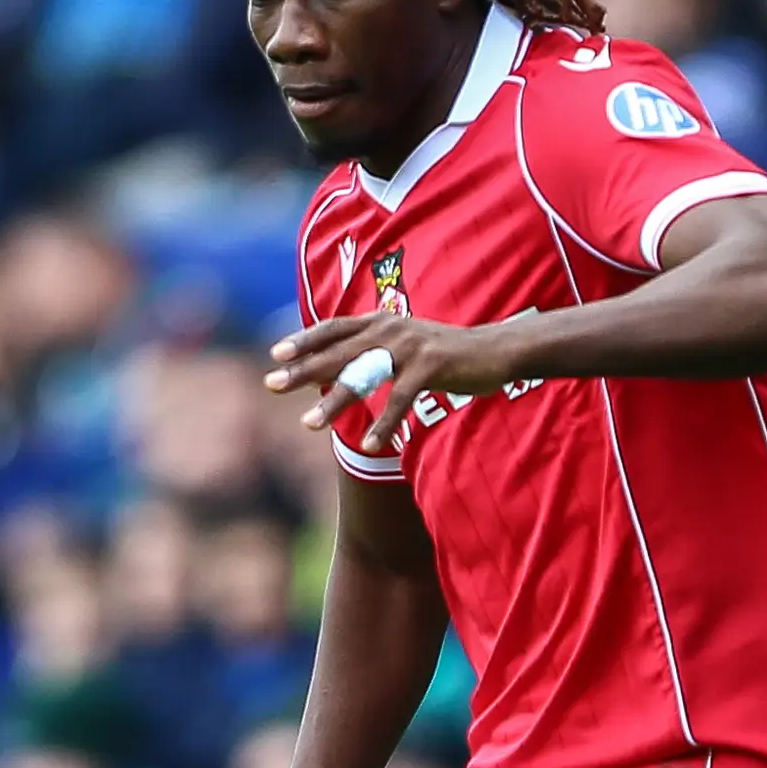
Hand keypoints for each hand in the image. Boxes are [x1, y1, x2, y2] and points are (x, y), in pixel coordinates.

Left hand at [264, 308, 524, 439]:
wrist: (494, 350)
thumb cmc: (445, 354)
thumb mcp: (404, 345)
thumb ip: (372, 351)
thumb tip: (334, 368)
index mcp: (381, 322)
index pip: (333, 328)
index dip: (304, 340)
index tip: (275, 354)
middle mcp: (390, 329)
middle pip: (337, 352)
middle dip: (302, 370)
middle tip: (272, 384)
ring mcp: (409, 347)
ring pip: (363, 377)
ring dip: (334, 402)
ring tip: (308, 425)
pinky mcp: (431, 366)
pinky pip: (400, 399)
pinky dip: (385, 424)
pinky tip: (371, 445)